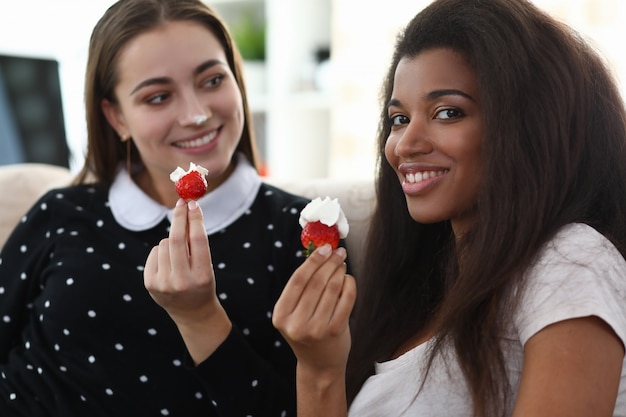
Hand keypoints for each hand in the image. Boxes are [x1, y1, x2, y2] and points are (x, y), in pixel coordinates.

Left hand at [144, 198, 230, 362]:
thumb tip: (187, 209)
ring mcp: (163, 284)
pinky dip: (162, 251)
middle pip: (176, 240)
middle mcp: (182, 281)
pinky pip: (154, 253)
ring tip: (180, 256)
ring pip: (164, 244)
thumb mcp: (207, 266)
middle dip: (179, 218)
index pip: (197, 240)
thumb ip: (197, 243)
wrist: (192, 313)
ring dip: (172, 241)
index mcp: (202, 276)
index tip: (193, 204)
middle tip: (182, 203)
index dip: (194, 219)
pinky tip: (169, 264)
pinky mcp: (150, 284)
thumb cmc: (202, 282)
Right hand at [273, 244, 355, 376]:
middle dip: (329, 263)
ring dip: (340, 271)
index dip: (312, 261)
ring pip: (332, 288)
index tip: (324, 248)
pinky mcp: (335, 331)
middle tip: (338, 252)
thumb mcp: (295, 313)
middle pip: (316, 282)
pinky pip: (346, 299)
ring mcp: (316, 329)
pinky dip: (349, 285)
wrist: (319, 364)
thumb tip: (319, 252)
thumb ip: (302, 287)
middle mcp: (296, 324)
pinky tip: (348, 279)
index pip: (297, 280)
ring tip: (342, 264)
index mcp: (281, 316)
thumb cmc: (307, 332)